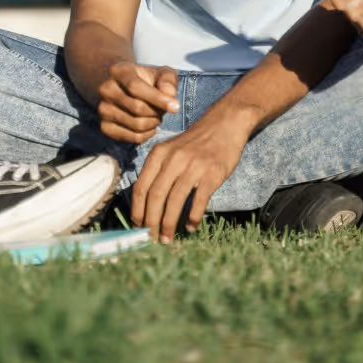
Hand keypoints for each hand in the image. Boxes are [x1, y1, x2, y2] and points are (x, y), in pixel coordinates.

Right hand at [95, 60, 179, 143]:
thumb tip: (169, 94)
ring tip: (156, 117)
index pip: (135, 87)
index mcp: (119, 71)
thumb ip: (168, 80)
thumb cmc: (148, 81)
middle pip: (137, 108)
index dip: (157, 98)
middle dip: (157, 112)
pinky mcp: (104, 127)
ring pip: (135, 125)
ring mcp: (103, 109)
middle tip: (163, 111)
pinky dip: (146, 135)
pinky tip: (150, 127)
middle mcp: (106, 89)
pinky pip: (131, 137)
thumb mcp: (162, 73)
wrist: (127, 90)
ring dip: (153, 124)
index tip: (176, 107)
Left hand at [130, 121, 248, 242]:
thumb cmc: (196, 142)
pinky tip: (191, 227)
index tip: (137, 227)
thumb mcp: (171, 149)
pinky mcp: (212, 173)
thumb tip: (146, 205)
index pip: (141, 187)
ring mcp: (194, 166)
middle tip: (152, 239)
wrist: (225, 123)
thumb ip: (158, 171)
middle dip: (151, 222)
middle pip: (156, 196)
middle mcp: (173, 159)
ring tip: (167, 238)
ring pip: (175, 201)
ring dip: (169, 224)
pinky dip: (193, 217)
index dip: (137, 210)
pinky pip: (199, 200)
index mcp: (159, 154)